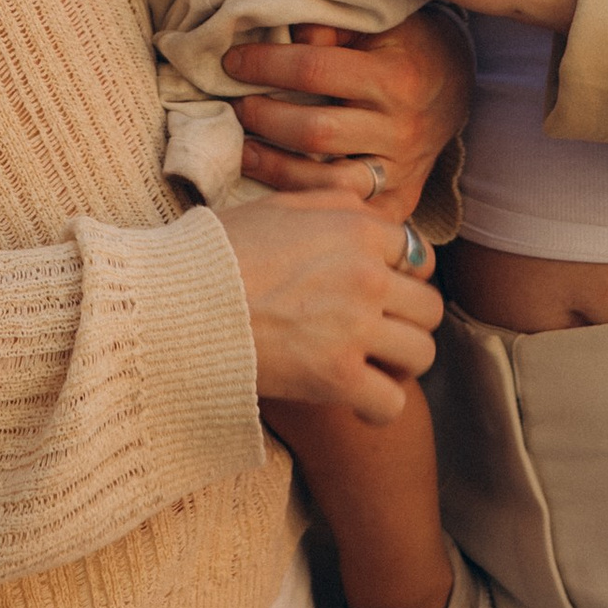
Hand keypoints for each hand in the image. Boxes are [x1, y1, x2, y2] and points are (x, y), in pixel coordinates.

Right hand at [221, 189, 441, 421]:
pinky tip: (357, 402)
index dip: (402, 275)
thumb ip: (335, 200)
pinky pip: (391, 402)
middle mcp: (367, 275)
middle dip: (408, 321)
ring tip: (373, 365)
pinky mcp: (335, 377)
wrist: (178, 300)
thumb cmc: (221, 250)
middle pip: (429, 306)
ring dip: (400, 363)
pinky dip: (378, 408)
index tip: (380, 292)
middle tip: (379, 332)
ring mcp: (355, 328)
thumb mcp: (281, 205)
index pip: (417, 255)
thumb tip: (370, 199)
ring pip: (421, 353)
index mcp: (356, 228)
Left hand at [228, 9, 472, 209]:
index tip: (233, 62)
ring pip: (325, 183)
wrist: (455, 86)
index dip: (265, 64)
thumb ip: (331, 27)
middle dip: (263, 118)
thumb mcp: (378, 23)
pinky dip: (307, 202)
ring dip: (274, 168)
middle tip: (235, 107)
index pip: (313, 69)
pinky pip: (346, 212)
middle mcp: (402, 130)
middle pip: (314, 132)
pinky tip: (278, 186)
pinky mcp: (401, 202)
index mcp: (395, 77)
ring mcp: (402, 172)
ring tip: (244, 150)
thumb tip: (284, 32)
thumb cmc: (405, 46)